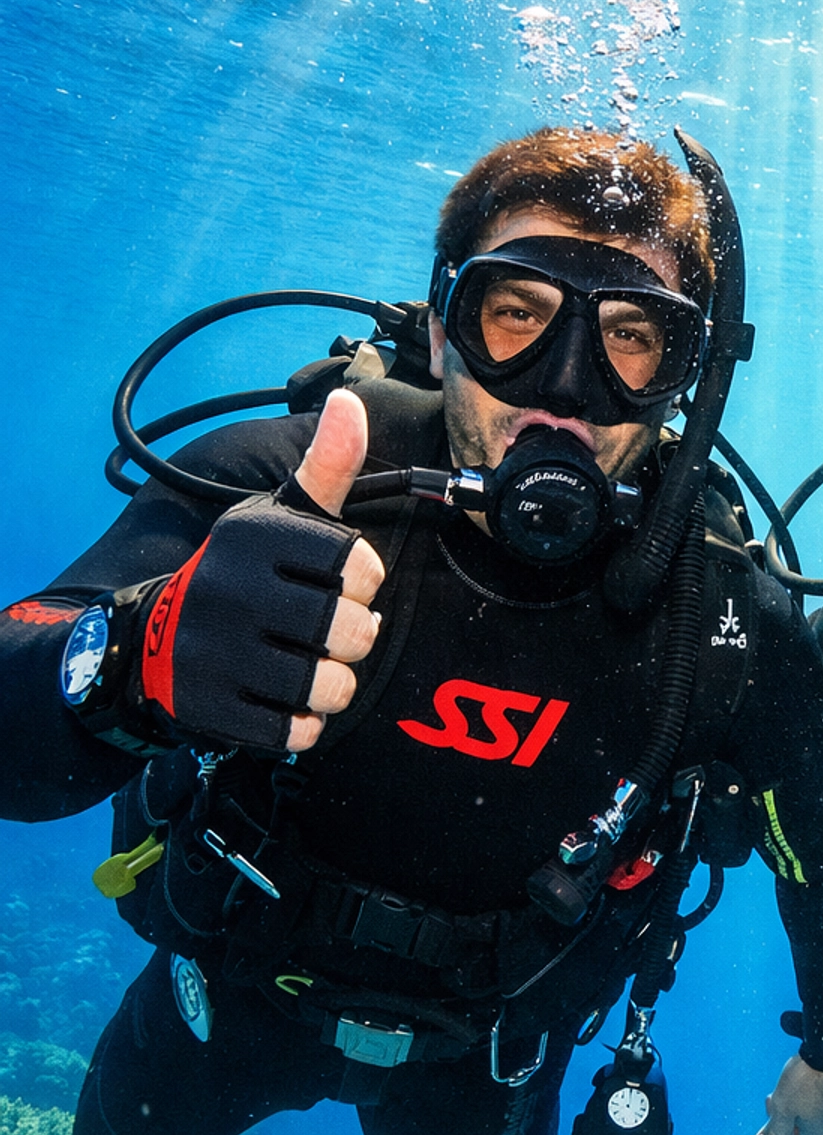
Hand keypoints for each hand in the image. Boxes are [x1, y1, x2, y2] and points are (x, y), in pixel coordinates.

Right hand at [136, 389, 384, 755]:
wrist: (145, 643)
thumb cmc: (240, 576)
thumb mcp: (276, 516)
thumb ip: (325, 467)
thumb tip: (351, 402)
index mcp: (253, 537)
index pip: (359, 562)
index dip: (364, 579)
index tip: (346, 581)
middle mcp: (230, 590)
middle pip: (350, 630)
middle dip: (354, 636)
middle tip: (335, 633)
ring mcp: (216, 653)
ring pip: (329, 686)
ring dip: (333, 685)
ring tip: (313, 669)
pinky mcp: (210, 709)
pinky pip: (296, 732)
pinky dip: (302, 724)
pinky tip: (282, 701)